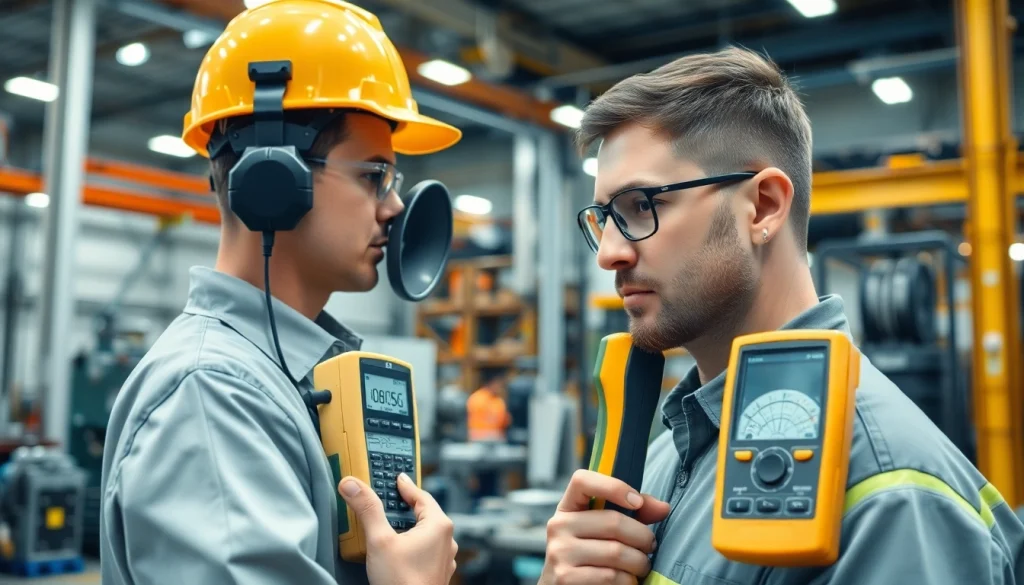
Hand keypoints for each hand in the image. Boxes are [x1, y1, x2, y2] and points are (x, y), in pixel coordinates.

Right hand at [339, 473, 456, 584]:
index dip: (405, 486)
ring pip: (426, 533)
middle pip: (425, 513)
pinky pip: (426, 549)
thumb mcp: (379, 540)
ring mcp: (444, 558)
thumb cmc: (402, 582)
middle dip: (406, 506)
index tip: (397, 478)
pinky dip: (413, 543)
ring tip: (392, 524)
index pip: (421, 496)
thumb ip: (367, 509)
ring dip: (410, 526)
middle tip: (390, 499)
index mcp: (439, 526)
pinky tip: (399, 549)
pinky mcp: (437, 573)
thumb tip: (352, 484)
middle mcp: (447, 540)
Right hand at [540, 470, 669, 584]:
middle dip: (643, 537)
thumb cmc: (591, 556)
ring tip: (641, 566)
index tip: (637, 502)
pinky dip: (628, 581)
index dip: (613, 487)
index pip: (582, 481)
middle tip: (650, 546)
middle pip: (613, 521)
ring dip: (639, 562)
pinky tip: (627, 580)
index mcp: (567, 508)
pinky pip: (611, 576)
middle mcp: (558, 526)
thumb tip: (663, 507)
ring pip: (616, 552)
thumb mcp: (606, 530)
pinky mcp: (566, 578)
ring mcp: (559, 553)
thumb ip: (634, 513)